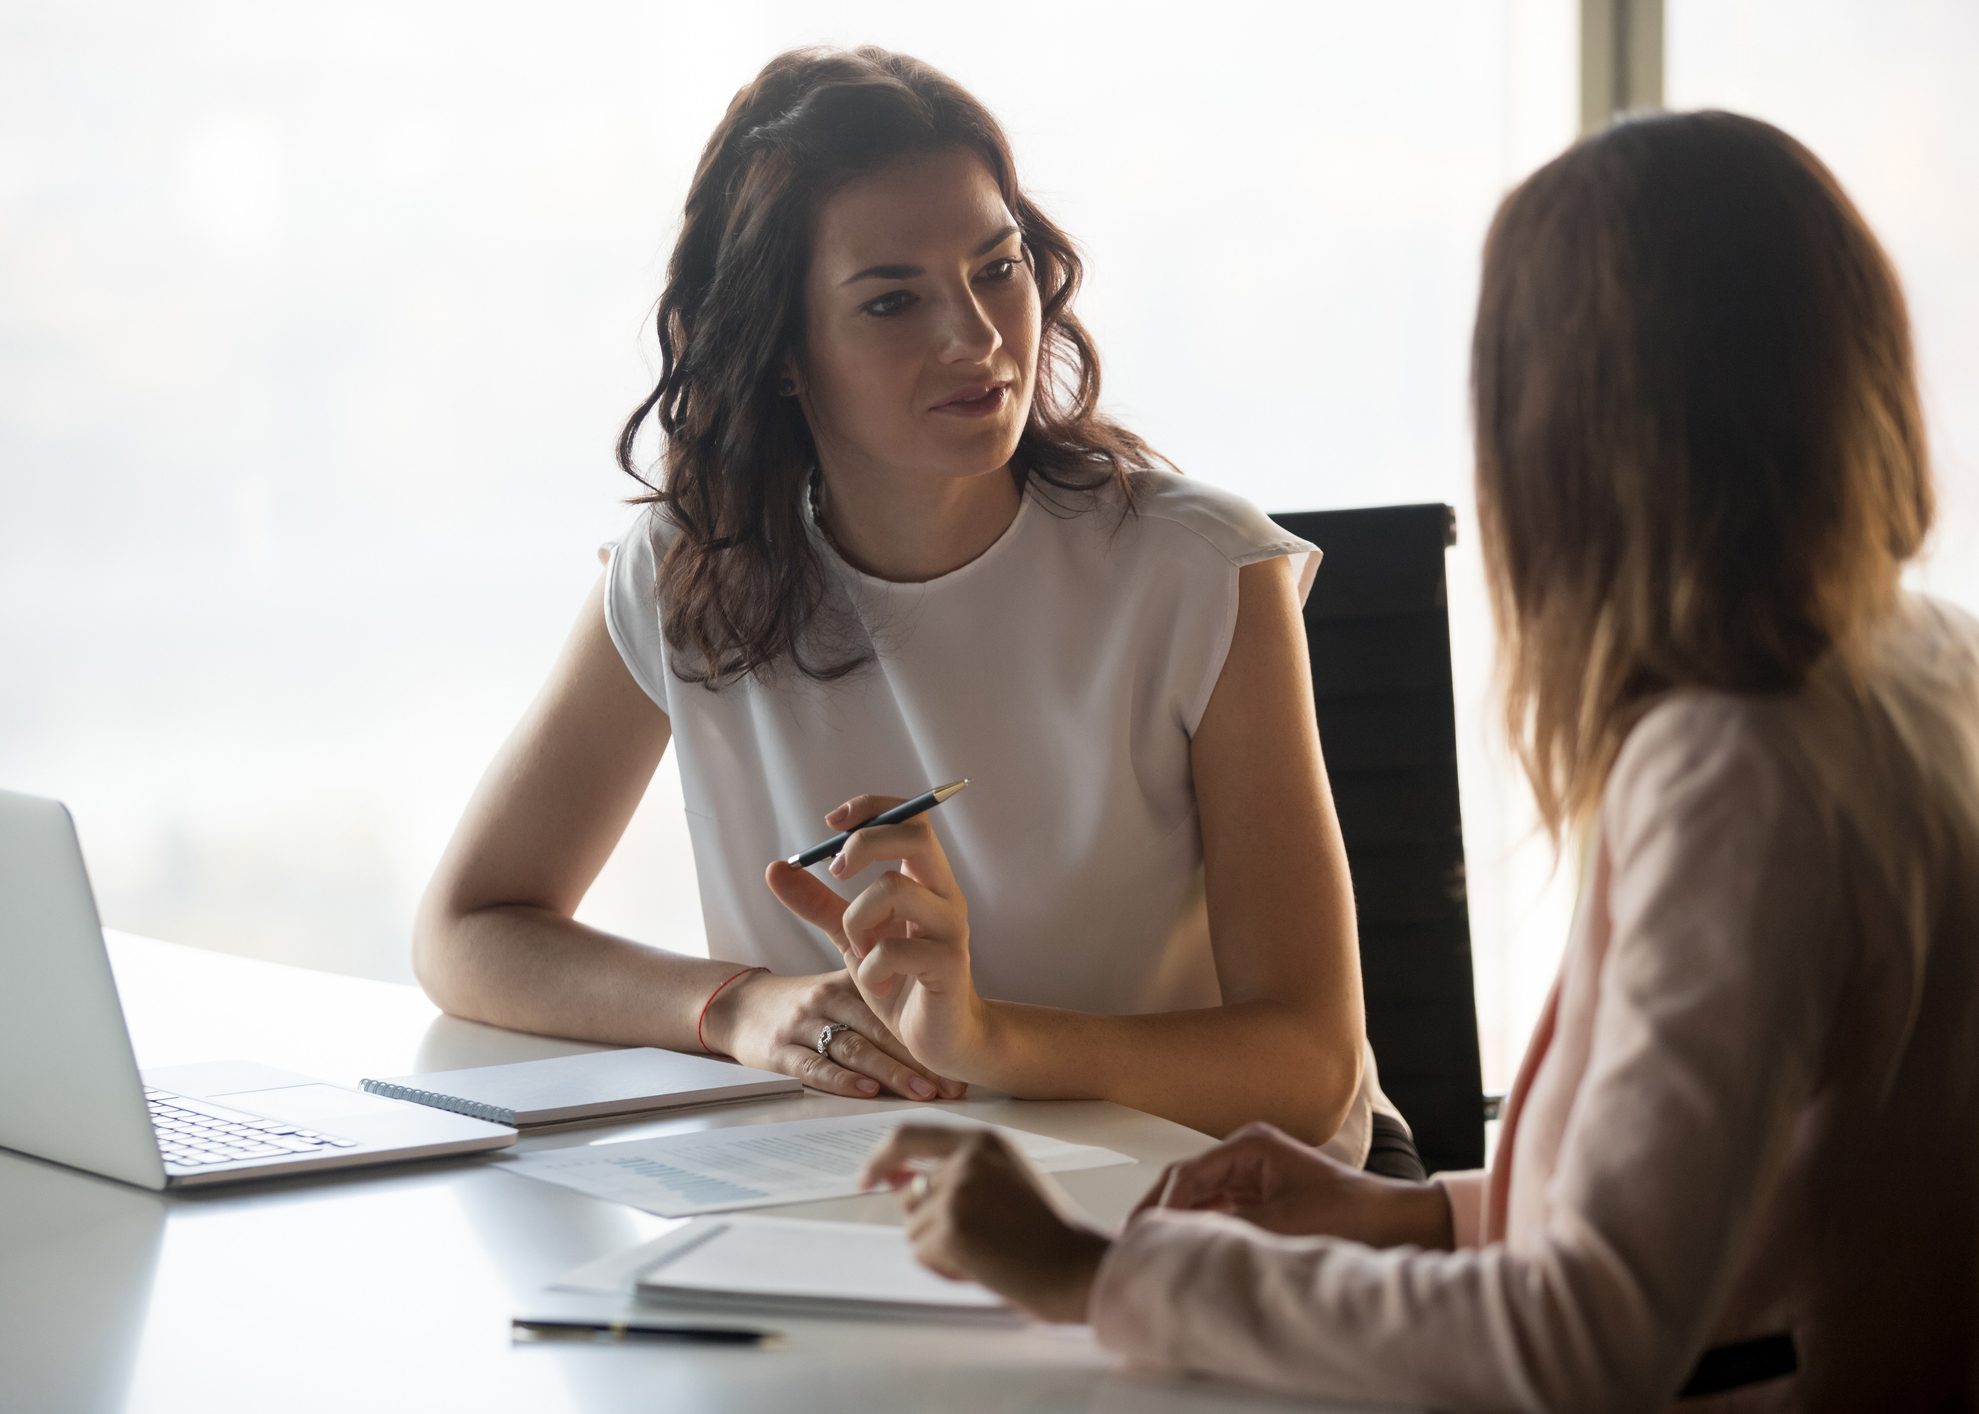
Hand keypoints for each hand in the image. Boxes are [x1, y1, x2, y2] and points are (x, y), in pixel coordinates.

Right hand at [700, 967, 964, 1100]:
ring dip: (891, 1072)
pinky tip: (867, 1091)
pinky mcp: (779, 1051)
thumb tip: (940, 1024)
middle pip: (880, 1030)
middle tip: (951, 1084)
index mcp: (850, 983)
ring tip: (922, 1091)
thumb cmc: (803, 1002)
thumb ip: (883, 998)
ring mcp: (803, 1025)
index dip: (928, 1036)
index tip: (958, 1063)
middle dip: (919, 1058)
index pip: (895, 1008)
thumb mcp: (840, 985)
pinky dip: (841, 1080)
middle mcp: (828, 1000)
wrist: (738, 1005)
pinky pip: (813, 1066)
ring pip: (853, 1049)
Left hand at [765, 794, 987, 1076]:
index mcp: (925, 880)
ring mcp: (950, 928)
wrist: (939, 1039)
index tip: (832, 823)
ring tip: (860, 953)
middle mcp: (944, 895)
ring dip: (858, 920)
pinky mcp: (949, 965)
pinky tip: (877, 987)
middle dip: (866, 844)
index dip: (872, 808)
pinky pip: (895, 950)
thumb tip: (776, 868)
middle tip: (837, 873)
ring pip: (895, 889)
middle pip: (915, 836)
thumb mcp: (852, 936)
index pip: (910, 817)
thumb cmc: (902, 981)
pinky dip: (871, 969)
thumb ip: (818, 903)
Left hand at [859, 1125, 1109, 1322]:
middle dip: (930, 1224)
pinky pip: (923, 1254)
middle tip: (976, 1241)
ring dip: (941, 1249)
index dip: (882, 1158)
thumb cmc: (1047, 1230)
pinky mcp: (951, 1229)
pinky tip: (984, 1266)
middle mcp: (966, 1159)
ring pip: (914, 1229)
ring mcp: (957, 1193)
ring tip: (989, 1252)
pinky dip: (945, 1268)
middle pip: (911, 1195)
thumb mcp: (1003, 1181)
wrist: (1076, 1265)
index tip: (866, 1178)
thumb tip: (892, 1180)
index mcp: (983, 1140)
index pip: (910, 1135)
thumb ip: (953, 1172)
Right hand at [1134, 1121, 1454, 1248]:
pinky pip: (1221, 1210)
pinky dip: (1203, 1227)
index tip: (1142, 1232)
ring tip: (1157, 1247)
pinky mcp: (1265, 1197)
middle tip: (1136, 1241)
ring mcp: (1256, 1175)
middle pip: (1189, 1181)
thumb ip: (1227, 1230)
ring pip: (1202, 1197)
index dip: (1161, 1206)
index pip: (1188, 1173)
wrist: (1394, 1223)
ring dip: (1182, 1220)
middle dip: (1163, 1211)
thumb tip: (1185, 1244)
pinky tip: (1190, 1248)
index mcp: (1250, 1145)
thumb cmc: (1350, 1212)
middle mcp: (1249, 1154)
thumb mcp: (1280, 1223)